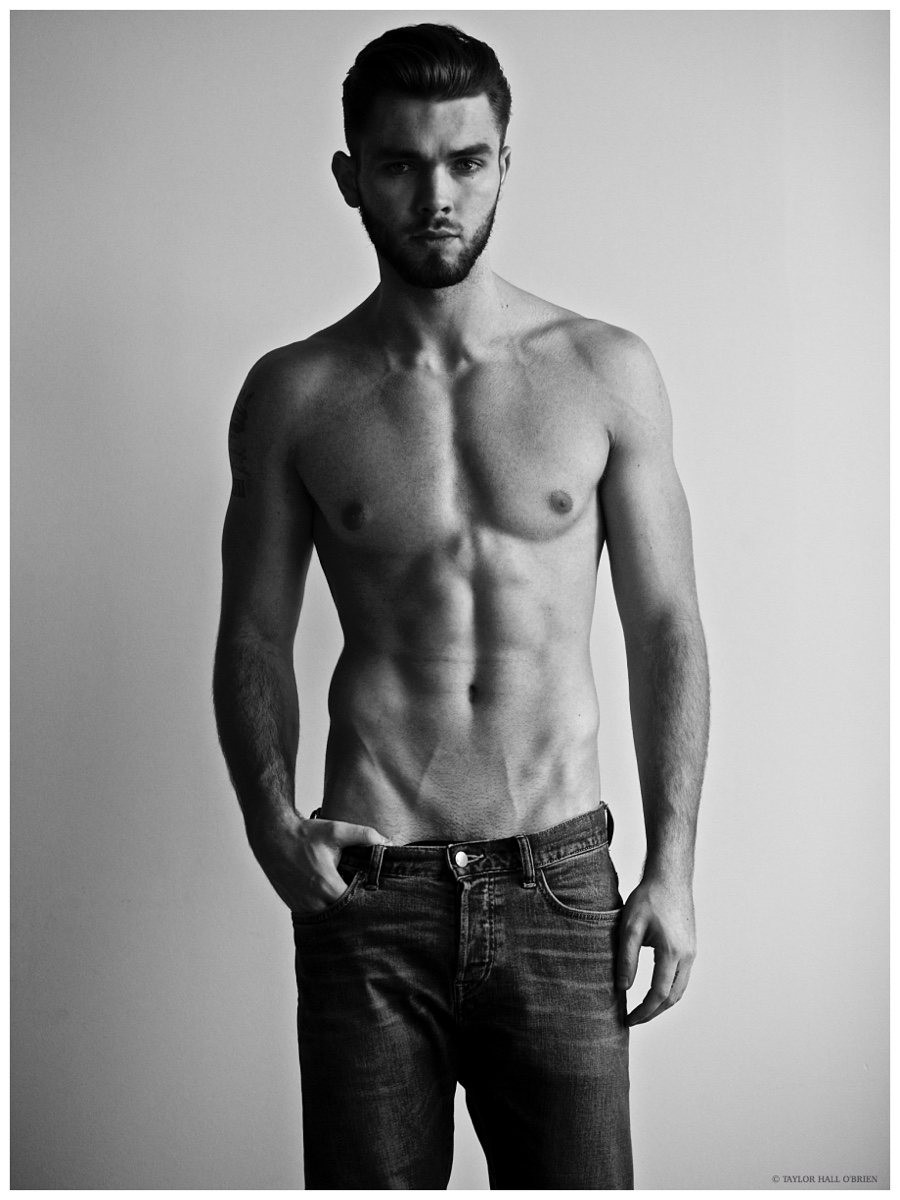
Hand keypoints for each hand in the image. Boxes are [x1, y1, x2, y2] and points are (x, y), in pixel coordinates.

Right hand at [247, 808, 391, 913]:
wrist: (272, 836)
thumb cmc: (304, 834)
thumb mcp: (336, 830)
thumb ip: (364, 836)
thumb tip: (387, 842)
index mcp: (326, 885)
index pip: (353, 907)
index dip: (366, 905)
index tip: (376, 900)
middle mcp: (313, 901)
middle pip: (341, 919)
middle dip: (354, 914)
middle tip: (367, 908)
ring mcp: (301, 906)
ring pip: (326, 922)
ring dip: (339, 916)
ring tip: (352, 909)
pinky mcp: (294, 906)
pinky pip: (314, 917)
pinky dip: (325, 914)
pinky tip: (333, 905)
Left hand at [617, 876, 695, 1024]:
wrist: (670, 878)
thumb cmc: (649, 898)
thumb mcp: (630, 927)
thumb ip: (627, 959)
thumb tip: (623, 988)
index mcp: (672, 953)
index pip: (659, 994)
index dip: (644, 1011)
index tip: (628, 1020)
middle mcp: (687, 956)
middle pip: (673, 997)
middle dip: (654, 1012)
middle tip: (635, 1020)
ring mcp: (691, 952)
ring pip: (680, 988)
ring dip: (663, 1002)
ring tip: (643, 1009)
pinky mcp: (690, 946)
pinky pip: (682, 976)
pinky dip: (669, 989)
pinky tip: (654, 988)